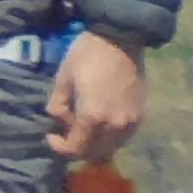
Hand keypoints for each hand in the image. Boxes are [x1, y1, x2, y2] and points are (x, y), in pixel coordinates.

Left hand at [44, 31, 146, 166]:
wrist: (120, 39)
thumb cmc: (87, 55)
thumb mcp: (63, 79)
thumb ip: (59, 106)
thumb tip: (60, 122)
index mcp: (93, 117)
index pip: (76, 149)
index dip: (60, 147)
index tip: (51, 136)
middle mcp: (115, 126)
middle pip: (94, 153)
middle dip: (77, 148)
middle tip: (65, 133)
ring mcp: (131, 123)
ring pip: (110, 148)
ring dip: (94, 145)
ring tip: (82, 127)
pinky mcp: (140, 116)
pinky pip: (123, 138)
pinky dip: (109, 137)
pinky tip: (100, 122)